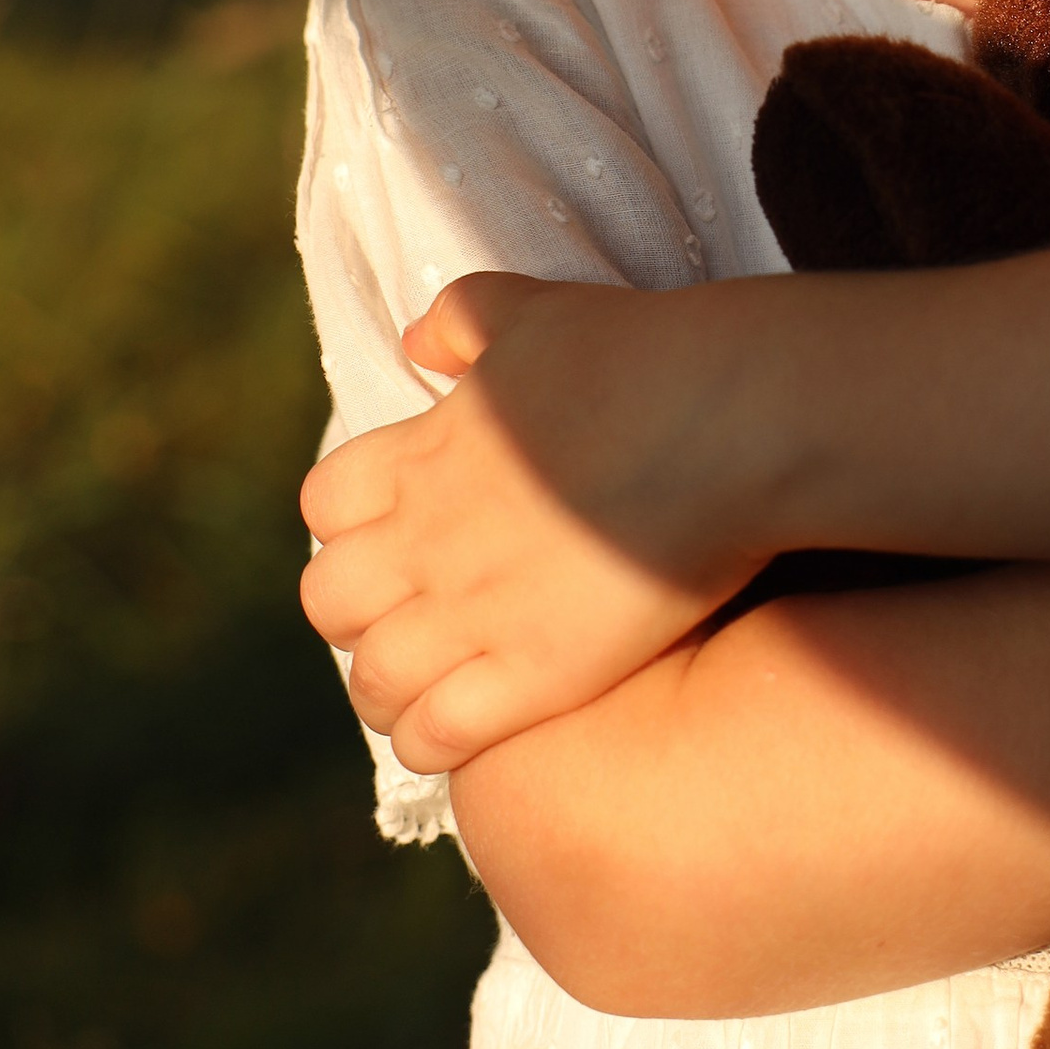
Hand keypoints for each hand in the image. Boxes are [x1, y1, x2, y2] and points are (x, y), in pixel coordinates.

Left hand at [298, 273, 771, 775]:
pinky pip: (435, 735)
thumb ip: (461, 320)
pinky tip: (468, 726)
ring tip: (433, 688)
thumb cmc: (639, 355)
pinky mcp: (536, 675)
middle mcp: (427, 539)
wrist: (724, 422)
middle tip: (413, 615)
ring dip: (389, 687)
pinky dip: (432, 739)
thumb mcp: (529, 309)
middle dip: (357, 613)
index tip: (399, 536)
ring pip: (372, 679)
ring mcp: (475, 613)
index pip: (325, 506)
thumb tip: (415, 341)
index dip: (351, 526)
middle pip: (328, 599)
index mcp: (420, 454)